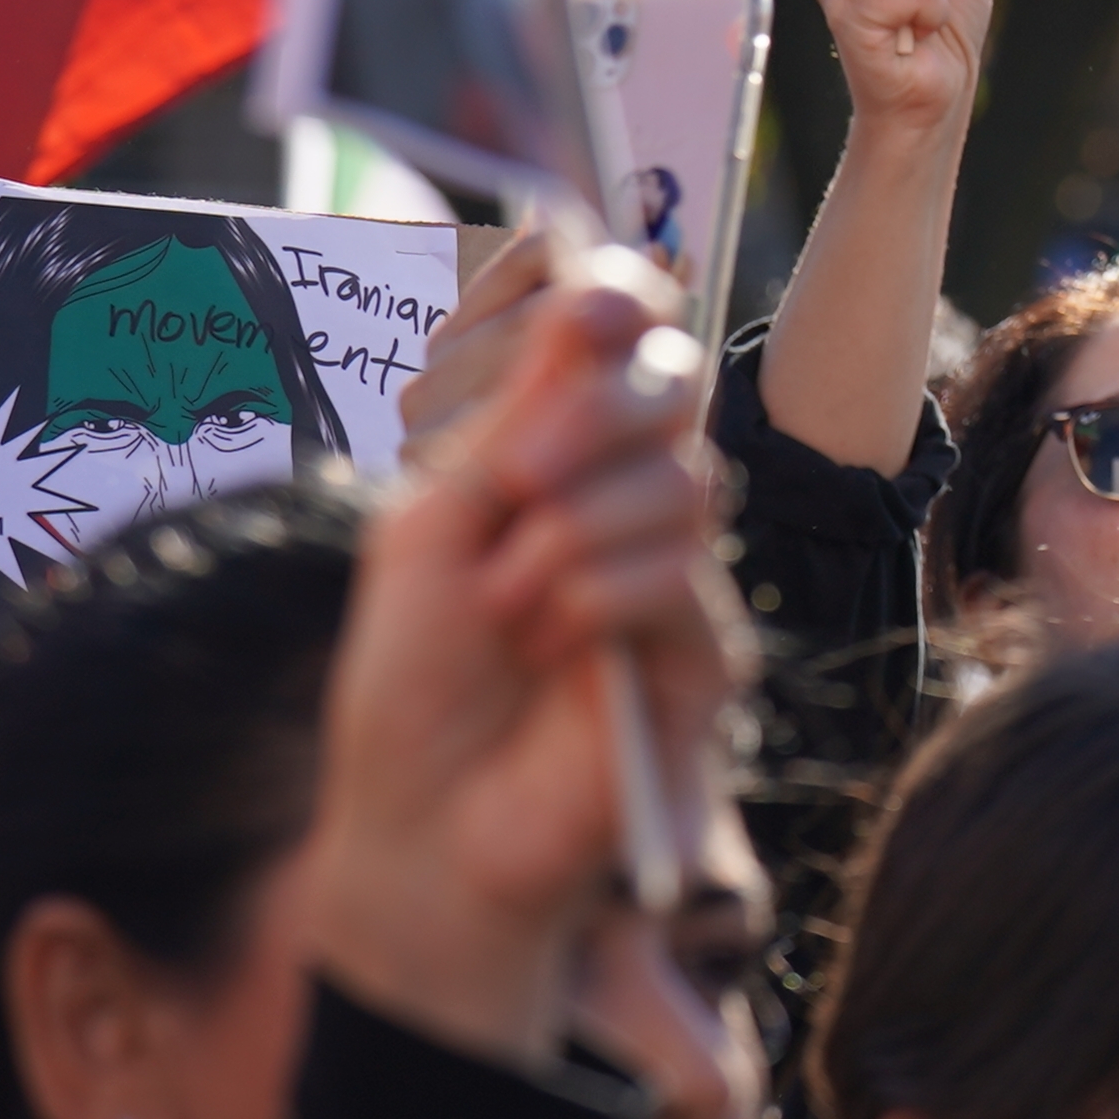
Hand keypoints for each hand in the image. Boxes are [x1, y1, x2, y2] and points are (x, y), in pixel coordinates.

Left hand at [298, 255, 741, 1067]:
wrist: (419, 826)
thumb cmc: (412, 683)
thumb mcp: (430, 529)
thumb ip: (510, 419)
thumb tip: (581, 291)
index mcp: (565, 455)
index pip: (627, 345)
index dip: (624, 305)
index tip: (590, 304)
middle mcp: (633, 499)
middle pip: (675, 388)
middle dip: (594, 414)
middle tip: (513, 477)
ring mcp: (678, 574)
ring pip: (683, 483)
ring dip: (571, 536)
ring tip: (503, 605)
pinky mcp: (706, 654)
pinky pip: (681, 578)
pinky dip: (597, 601)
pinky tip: (545, 649)